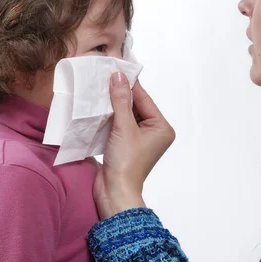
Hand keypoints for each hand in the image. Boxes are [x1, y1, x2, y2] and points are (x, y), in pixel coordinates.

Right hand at [93, 73, 175, 218]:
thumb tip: (118, 77)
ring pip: (126, 115)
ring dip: (114, 106)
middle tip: (105, 79)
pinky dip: (110, 118)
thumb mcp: (124, 127)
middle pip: (136, 106)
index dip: (130, 85)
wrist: (115, 192)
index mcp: (162, 128)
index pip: (145, 100)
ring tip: (99, 91)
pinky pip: (119, 125)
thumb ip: (121, 100)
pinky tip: (98, 109)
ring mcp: (140, 140)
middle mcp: (154, 133)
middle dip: (121, 95)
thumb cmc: (126, 163)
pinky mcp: (127, 145)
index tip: (118, 69)